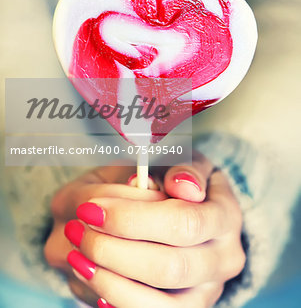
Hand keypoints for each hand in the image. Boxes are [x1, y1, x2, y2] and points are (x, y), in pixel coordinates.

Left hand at [65, 152, 244, 307]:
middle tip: (78, 229)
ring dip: (109, 280)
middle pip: (169, 267)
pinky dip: (114, 300)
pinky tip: (91, 276)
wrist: (186, 212)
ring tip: (78, 254)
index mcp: (227, 215)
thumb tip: (183, 187)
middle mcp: (225, 259)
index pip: (184, 223)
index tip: (92, 207)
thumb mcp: (180, 160)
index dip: (133, 218)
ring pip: (158, 304)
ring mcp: (207, 292)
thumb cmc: (176, 181)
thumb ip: (183, 167)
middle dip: (114, 250)